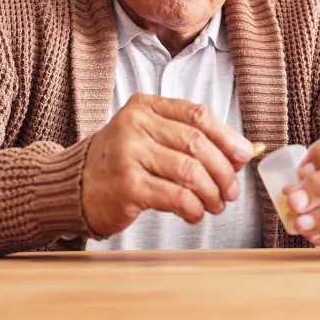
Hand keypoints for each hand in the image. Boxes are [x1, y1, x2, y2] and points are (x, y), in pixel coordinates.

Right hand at [82, 94, 253, 236]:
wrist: (76, 186)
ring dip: (211, 193)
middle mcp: (135, 125)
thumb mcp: (150, 138)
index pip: (197, 115)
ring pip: (190, 171)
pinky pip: (176, 197)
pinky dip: (193, 208)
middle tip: (230, 191)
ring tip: (215, 205)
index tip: (244, 156)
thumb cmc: (122, 162)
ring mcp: (128, 154)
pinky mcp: (127, 186)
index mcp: (145, 106)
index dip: (227, 137)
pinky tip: (194, 213)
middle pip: (197, 143)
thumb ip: (190, 139)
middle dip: (223, 171)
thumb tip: (241, 154)